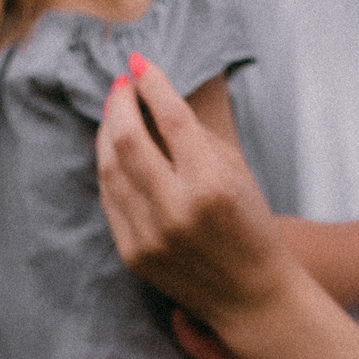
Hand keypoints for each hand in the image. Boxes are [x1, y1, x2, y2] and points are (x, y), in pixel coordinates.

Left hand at [98, 57, 293, 321]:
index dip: (151, 84)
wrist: (252, 295)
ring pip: (110, 168)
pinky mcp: (134, 253)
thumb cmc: (250, 225)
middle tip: (121, 85)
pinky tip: (113, 150)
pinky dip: (109, 168)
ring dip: (106, 132)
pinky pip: (110, 199)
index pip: (171, 117)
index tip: (139, 63)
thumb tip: (153, 98)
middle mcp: (177, 208)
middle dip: (119, 102)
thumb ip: (195, 135)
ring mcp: (150, 234)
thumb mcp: (237, 171)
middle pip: (128, 138)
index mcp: (211, 183)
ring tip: (114, 112)